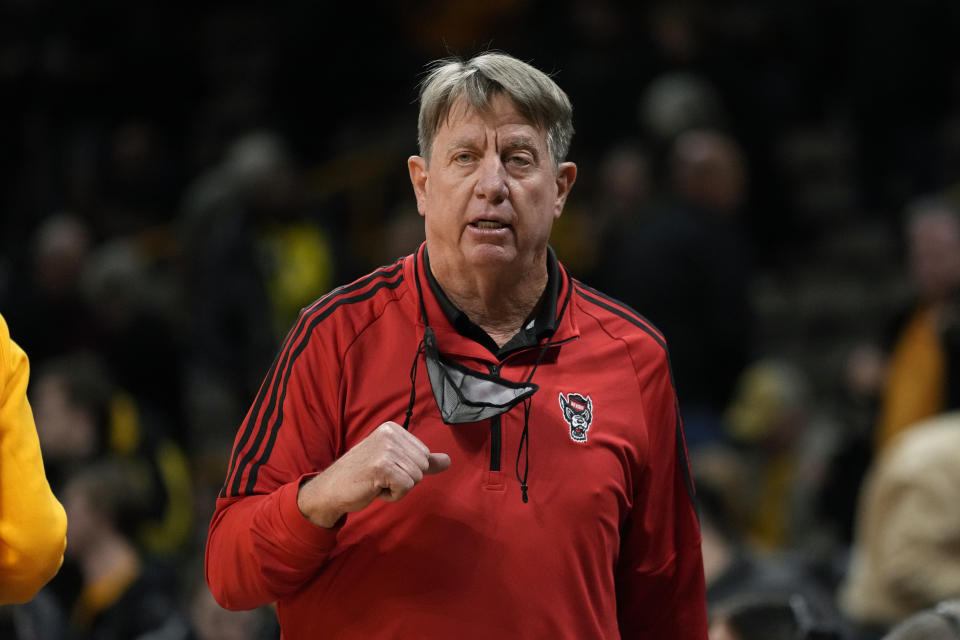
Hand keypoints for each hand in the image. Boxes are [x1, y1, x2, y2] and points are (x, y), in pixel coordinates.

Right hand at [297, 421, 450, 527]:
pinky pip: (406, 487)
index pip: (424, 455)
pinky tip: (374, 488)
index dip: (407, 470)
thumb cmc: (362, 476)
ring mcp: (385, 449)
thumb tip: (448, 461)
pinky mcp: (382, 466)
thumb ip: (422, 461)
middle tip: (379, 477)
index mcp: (393, 429)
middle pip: (422, 467)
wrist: (331, 489)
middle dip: (404, 480)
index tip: (384, 469)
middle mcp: (390, 434)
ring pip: (416, 478)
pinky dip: (392, 495)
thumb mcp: (394, 463)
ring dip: (397, 488)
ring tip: (376, 482)